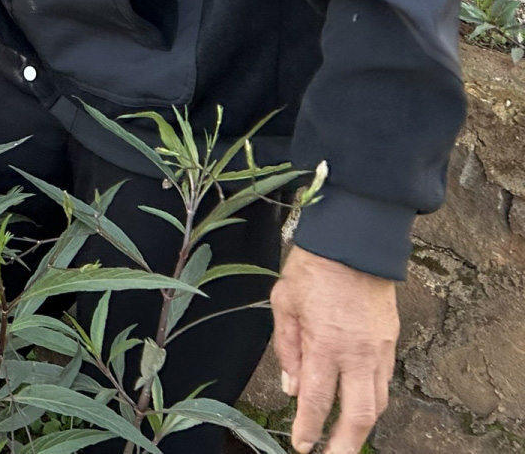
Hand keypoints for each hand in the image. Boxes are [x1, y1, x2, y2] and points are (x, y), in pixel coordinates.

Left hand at [271, 245, 398, 453]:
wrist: (354, 242)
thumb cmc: (312, 268)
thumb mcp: (283, 303)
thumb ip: (286, 348)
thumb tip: (290, 386)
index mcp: (325, 345)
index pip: (316, 400)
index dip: (308, 428)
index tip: (302, 446)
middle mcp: (357, 353)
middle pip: (358, 414)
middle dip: (346, 444)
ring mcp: (379, 349)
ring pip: (378, 401)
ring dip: (363, 424)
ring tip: (346, 439)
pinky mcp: (391, 341)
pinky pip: (385, 380)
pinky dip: (374, 398)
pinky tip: (361, 404)